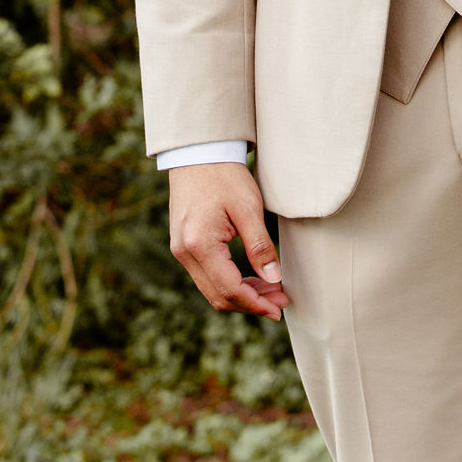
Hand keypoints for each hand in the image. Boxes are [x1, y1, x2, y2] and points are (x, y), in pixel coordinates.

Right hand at [168, 162, 288, 319]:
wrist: (198, 152)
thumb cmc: (224, 174)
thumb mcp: (249, 208)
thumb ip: (260, 247)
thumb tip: (273, 280)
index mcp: (200, 244)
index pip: (229, 290)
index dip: (256, 304)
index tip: (278, 309)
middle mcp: (185, 252)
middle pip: (218, 296)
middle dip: (251, 303)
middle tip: (279, 302)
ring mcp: (181, 249)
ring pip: (212, 288)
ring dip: (241, 295)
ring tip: (271, 291)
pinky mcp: (183, 244)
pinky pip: (206, 275)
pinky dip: (229, 282)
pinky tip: (251, 278)